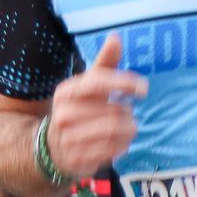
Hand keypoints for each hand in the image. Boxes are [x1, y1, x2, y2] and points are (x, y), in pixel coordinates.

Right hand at [48, 34, 145, 177]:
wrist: (53, 149)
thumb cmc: (79, 110)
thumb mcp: (87, 86)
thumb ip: (104, 63)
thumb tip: (116, 37)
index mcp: (66, 91)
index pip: (98, 81)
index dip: (124, 83)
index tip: (144, 88)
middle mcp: (63, 114)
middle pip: (113, 111)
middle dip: (127, 113)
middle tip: (126, 114)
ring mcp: (68, 139)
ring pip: (115, 131)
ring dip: (128, 129)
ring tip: (126, 128)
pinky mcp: (78, 160)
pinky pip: (113, 151)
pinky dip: (123, 145)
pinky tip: (118, 142)